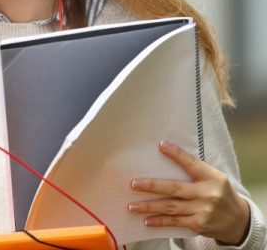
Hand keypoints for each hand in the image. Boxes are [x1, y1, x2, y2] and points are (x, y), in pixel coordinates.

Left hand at [127, 140, 250, 245]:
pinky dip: (159, 221)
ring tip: (131, 206)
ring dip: (149, 206)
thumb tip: (166, 152)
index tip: (161, 145)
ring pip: (171, 207)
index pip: (192, 163)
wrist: (237, 220)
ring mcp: (203, 211)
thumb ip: (194, 170)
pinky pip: (175, 222)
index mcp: (212, 178)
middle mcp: (208, 194)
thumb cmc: (218, 192)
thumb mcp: (214, 177)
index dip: (177, 154)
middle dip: (152, 186)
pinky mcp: (198, 225)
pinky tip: (146, 220)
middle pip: (175, 189)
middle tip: (134, 184)